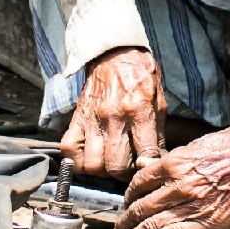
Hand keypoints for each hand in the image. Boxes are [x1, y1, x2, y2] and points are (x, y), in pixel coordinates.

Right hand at [61, 47, 167, 178]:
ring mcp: (92, 119)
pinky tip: (91, 155)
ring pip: (92, 165)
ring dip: (102, 170)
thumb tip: (156, 162)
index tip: (147, 169)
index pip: (145, 155)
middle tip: (128, 166)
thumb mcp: (159, 102)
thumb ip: (158, 134)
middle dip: (125, 174)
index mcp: (139, 111)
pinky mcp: (76, 118)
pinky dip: (78, 160)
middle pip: (116, 167)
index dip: (148, 168)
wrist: (115, 54)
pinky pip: (69, 151)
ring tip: (110, 162)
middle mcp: (114, 117)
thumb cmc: (141, 78)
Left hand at [116, 121, 229, 228]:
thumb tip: (152, 169)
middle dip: (127, 217)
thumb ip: (174, 160)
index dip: (130, 194)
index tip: (128, 201)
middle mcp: (178, 185)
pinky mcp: (206, 222)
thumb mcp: (197, 144)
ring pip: (152, 223)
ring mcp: (191, 205)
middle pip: (141, 205)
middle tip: (119, 224)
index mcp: (175, 163)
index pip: (140, 182)